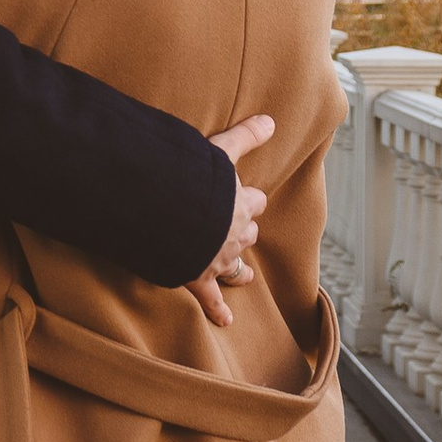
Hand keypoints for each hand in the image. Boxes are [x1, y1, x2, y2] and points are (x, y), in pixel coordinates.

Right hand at [186, 113, 274, 328]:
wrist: (169, 213)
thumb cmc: (192, 178)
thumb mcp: (219, 150)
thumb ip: (244, 136)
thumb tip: (273, 120)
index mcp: (240, 204)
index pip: (253, 201)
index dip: (247, 198)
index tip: (242, 196)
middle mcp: (233, 234)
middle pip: (247, 233)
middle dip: (243, 230)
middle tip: (237, 227)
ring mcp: (216, 258)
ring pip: (235, 265)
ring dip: (240, 268)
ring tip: (247, 274)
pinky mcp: (196, 277)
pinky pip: (210, 298)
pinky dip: (218, 310)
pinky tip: (226, 321)